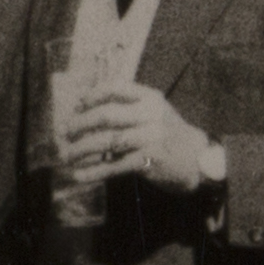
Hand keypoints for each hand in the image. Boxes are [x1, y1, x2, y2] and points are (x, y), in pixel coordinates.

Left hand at [58, 78, 222, 193]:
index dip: (92, 95)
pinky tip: (80, 176)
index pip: (116, 88)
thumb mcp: (154, 112)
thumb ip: (129, 107)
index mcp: (150, 98)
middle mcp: (150, 115)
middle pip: (106, 115)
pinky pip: (114, 166)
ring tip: (67, 155)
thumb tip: (86, 108)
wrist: (198, 160)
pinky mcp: (148, 162)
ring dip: (82, 149)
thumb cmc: (169, 135)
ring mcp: (150, 138)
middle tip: (65, 132)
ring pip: (107, 141)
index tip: (78, 105)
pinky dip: (94, 172)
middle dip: (80, 124)